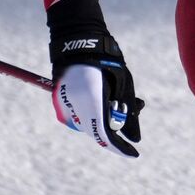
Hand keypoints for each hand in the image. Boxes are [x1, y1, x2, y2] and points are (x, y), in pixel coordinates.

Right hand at [47, 0, 144, 157]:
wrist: (77, 40)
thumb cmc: (106, 58)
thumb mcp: (123, 82)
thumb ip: (128, 110)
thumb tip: (135, 138)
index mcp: (92, 101)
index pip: (105, 135)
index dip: (120, 148)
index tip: (134, 153)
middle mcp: (75, 107)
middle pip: (96, 132)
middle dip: (114, 128)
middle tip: (129, 111)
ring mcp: (64, 105)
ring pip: (88, 125)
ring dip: (102, 119)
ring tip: (114, 97)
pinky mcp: (59, 102)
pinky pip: (78, 116)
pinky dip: (91, 112)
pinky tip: (100, 96)